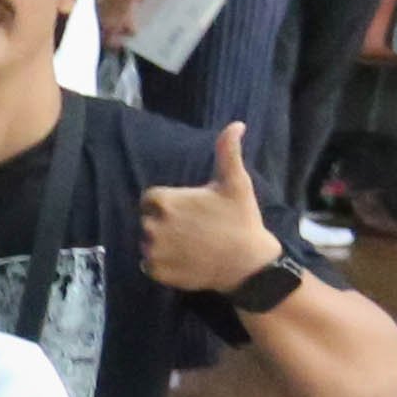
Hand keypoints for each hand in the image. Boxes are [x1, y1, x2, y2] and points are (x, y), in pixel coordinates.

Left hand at [140, 120, 285, 295]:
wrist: (248, 262)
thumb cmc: (241, 219)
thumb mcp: (236, 182)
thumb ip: (228, 151)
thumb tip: (236, 124)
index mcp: (165, 201)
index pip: (151, 199)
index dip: (170, 203)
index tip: (190, 210)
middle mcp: (152, 226)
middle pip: (148, 220)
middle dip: (165, 222)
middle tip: (193, 229)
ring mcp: (153, 251)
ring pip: (148, 242)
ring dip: (163, 243)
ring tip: (190, 245)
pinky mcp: (156, 272)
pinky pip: (149, 265)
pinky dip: (162, 263)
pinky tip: (185, 259)